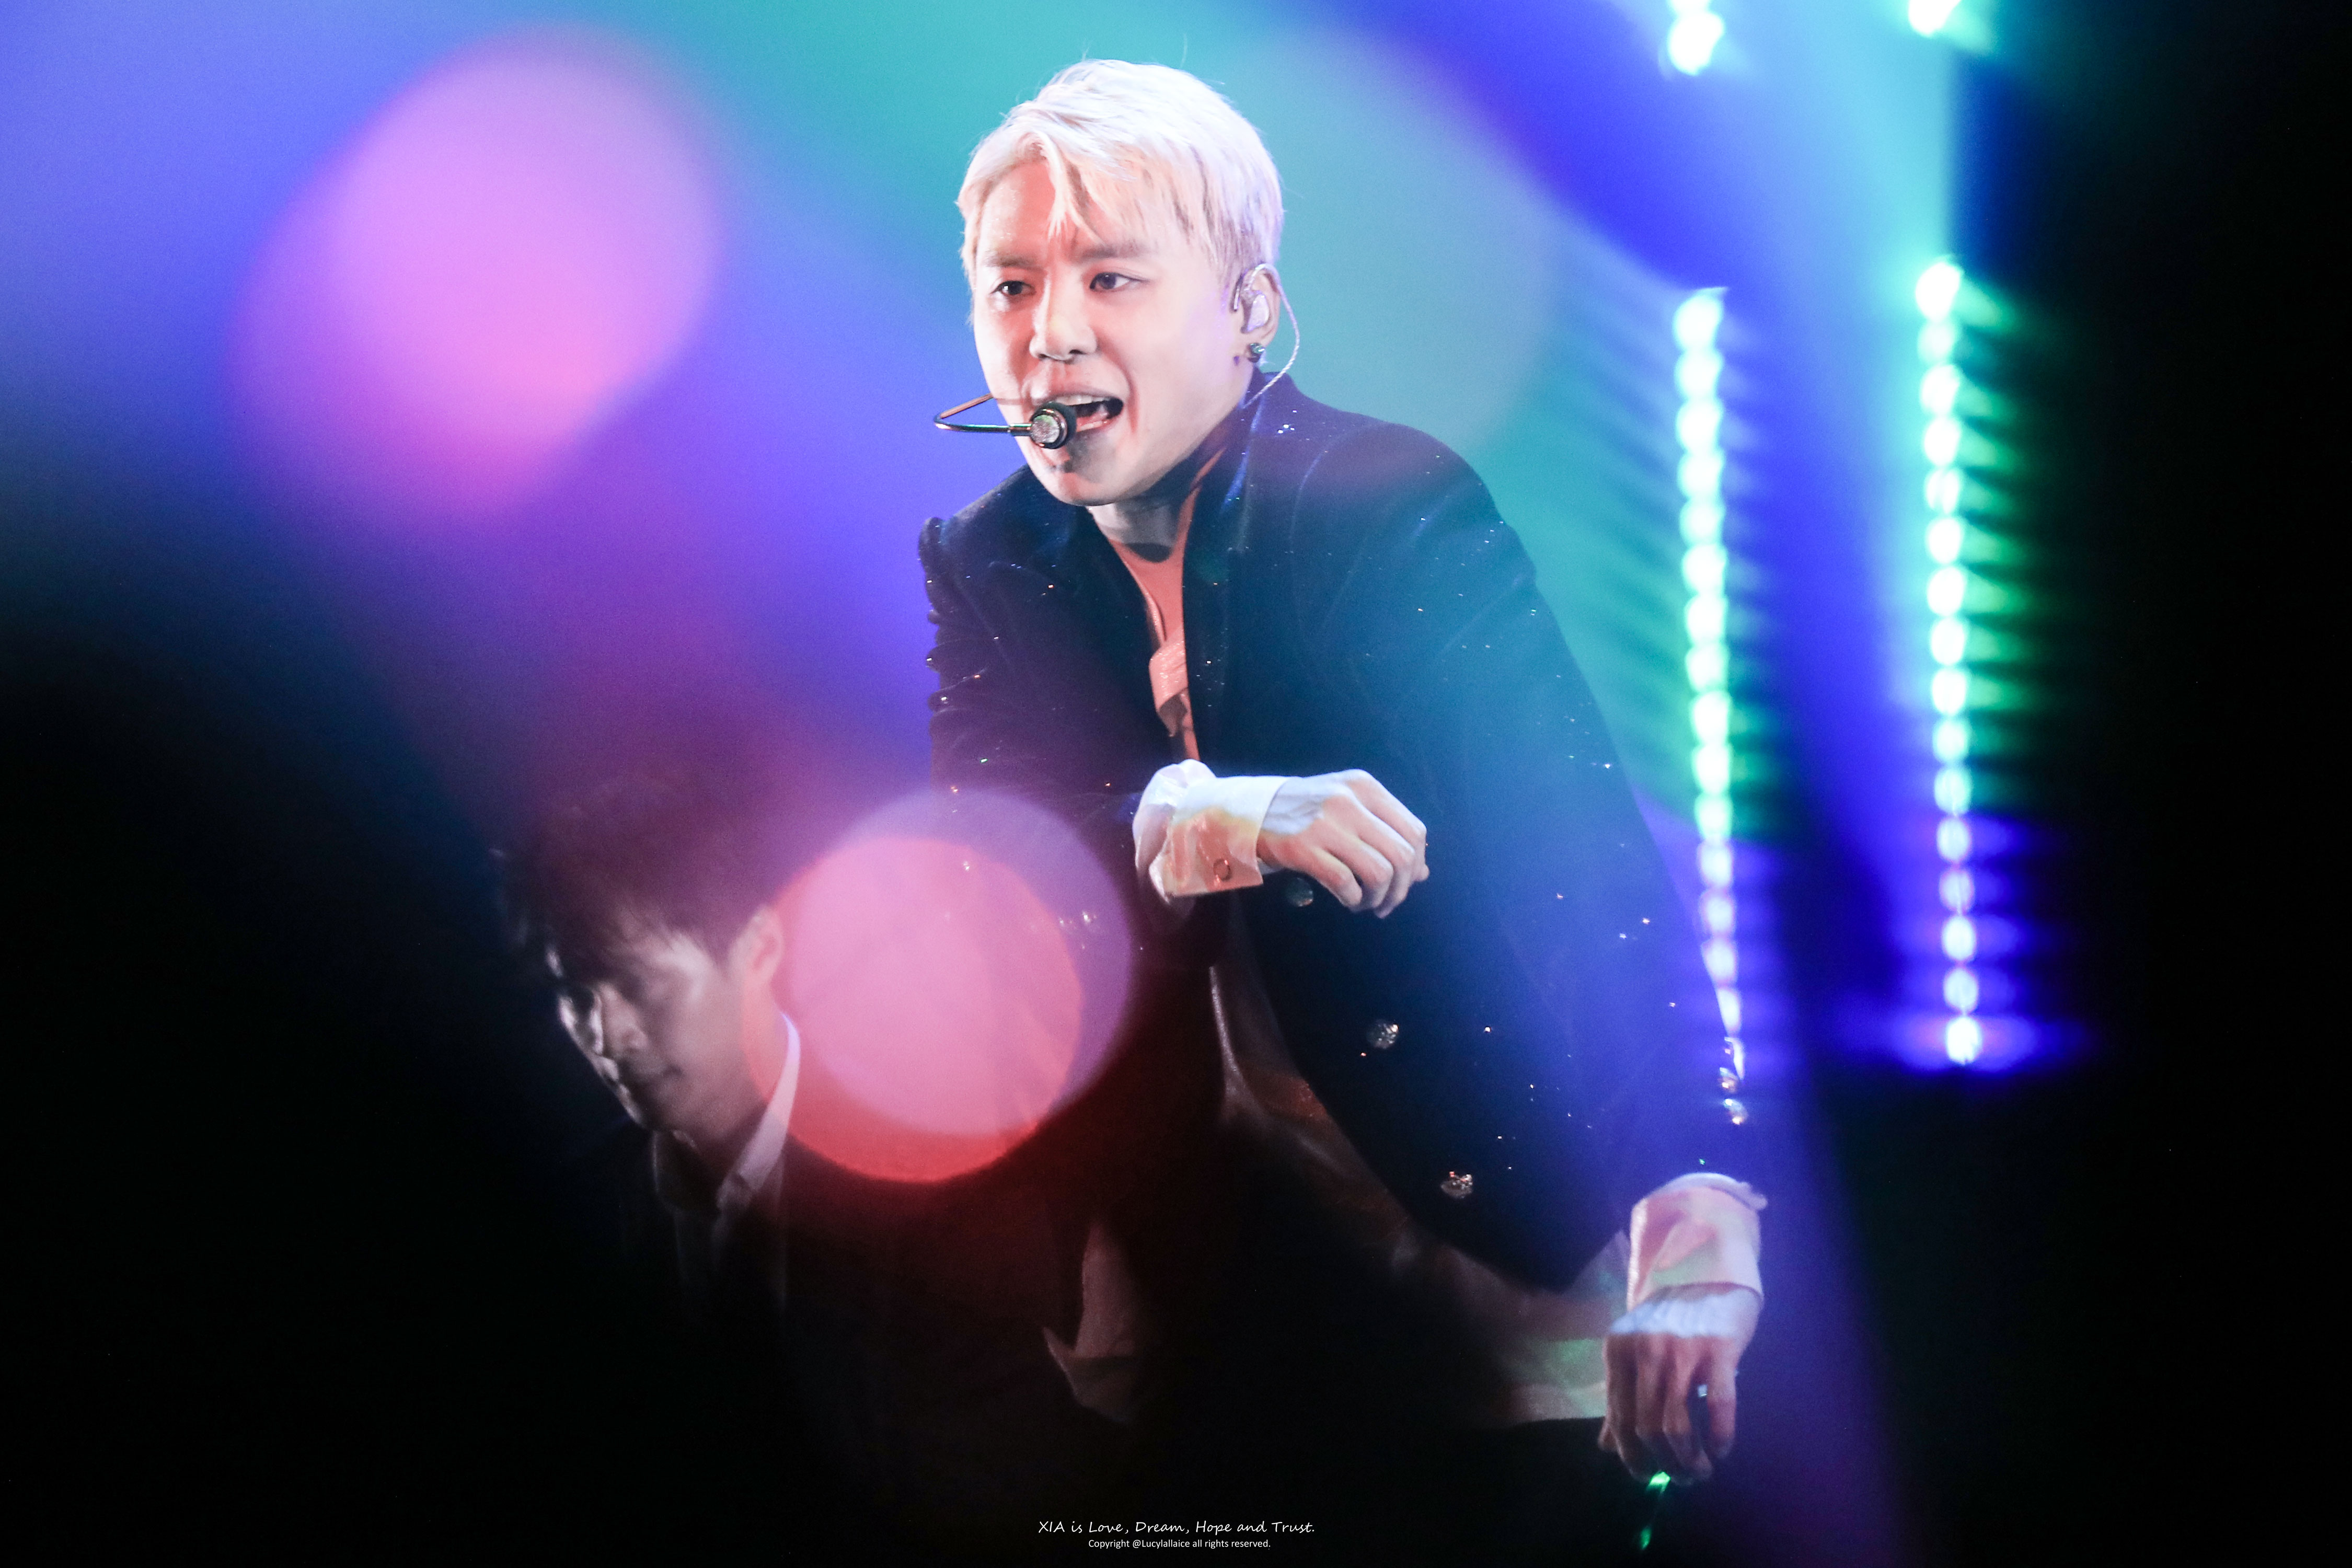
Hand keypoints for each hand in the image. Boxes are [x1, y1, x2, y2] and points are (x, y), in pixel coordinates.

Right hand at [1258, 770, 1428, 915]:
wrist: (1253, 809)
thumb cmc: (1308, 810)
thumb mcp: (1351, 808)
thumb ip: (1386, 834)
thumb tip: (1421, 872)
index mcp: (1366, 788)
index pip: (1414, 831)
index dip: (1416, 864)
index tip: (1405, 882)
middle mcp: (1350, 801)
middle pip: (1401, 855)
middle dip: (1401, 888)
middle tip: (1387, 902)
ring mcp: (1326, 824)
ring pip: (1379, 872)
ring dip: (1378, 897)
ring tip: (1366, 903)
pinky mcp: (1303, 847)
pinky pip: (1345, 882)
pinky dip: (1353, 899)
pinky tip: (1348, 900)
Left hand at [1600, 1283, 1759, 1482]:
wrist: (1708, 1271)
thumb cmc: (1670, 1318)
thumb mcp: (1636, 1351)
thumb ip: (1621, 1397)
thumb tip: (1606, 1446)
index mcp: (1619, 1350)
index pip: (1619, 1417)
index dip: (1631, 1455)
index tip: (1646, 1475)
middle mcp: (1645, 1349)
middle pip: (1648, 1427)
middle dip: (1665, 1463)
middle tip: (1682, 1477)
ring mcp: (1681, 1348)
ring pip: (1677, 1424)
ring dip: (1689, 1458)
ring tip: (1700, 1470)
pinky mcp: (1719, 1348)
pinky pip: (1718, 1406)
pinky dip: (1719, 1437)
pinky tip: (1721, 1450)